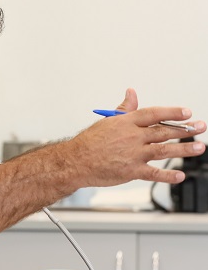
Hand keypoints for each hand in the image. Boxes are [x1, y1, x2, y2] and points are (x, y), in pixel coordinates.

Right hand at [69, 88, 205, 186]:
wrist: (74, 162)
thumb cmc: (88, 142)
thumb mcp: (106, 121)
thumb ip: (123, 109)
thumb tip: (131, 93)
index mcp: (126, 123)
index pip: (154, 113)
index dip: (172, 112)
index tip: (187, 112)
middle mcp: (132, 137)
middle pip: (164, 131)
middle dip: (186, 129)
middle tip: (200, 127)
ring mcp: (133, 154)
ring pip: (164, 150)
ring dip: (184, 149)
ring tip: (199, 147)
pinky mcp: (131, 171)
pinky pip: (154, 173)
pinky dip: (168, 176)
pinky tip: (180, 175)